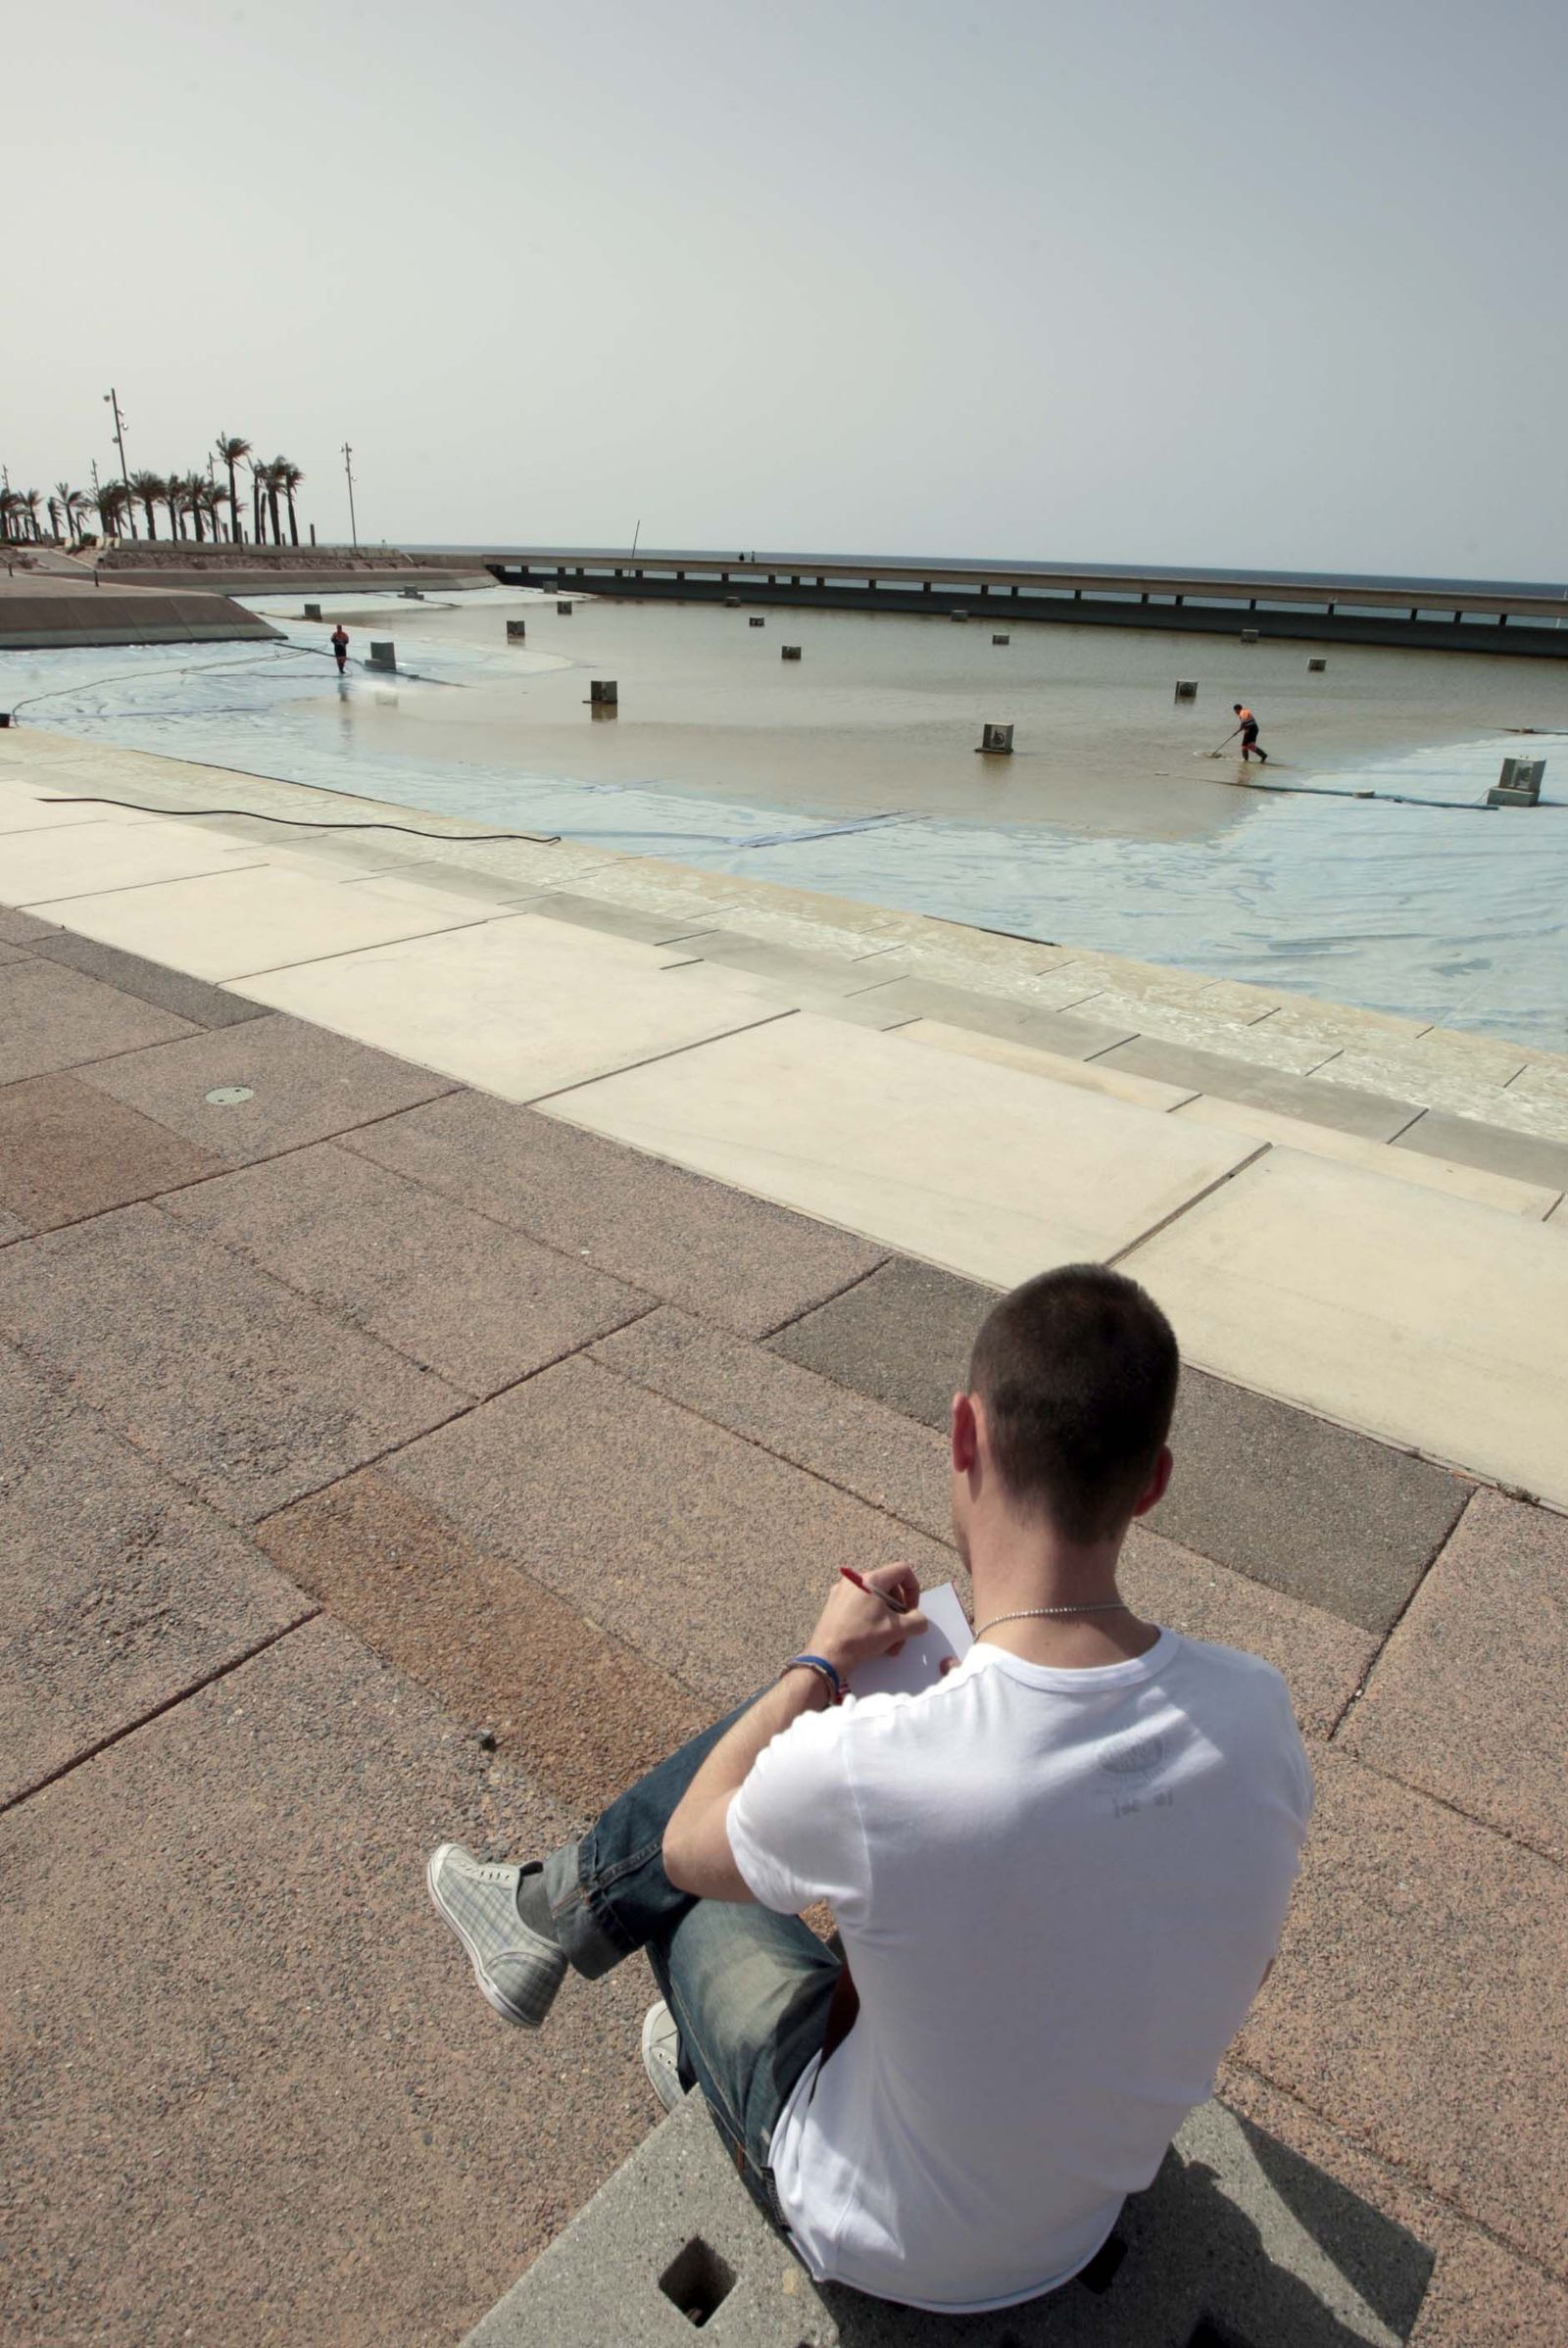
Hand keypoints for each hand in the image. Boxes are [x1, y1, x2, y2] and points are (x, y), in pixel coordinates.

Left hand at [807, 1564, 927, 1677]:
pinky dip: (872, 1618)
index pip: (902, 1570)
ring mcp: (842, 1590)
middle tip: (901, 1630)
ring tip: (889, 1642)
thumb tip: (920, 1620)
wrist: (827, 1655)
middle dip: (900, 1610)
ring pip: (875, 1598)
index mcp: (871, 1579)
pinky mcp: (835, 1603)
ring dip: (887, 1619)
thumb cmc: (861, 1638)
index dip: (913, 1590)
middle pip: (889, 1586)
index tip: (911, 1610)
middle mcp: (855, 1579)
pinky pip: (861, 1604)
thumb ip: (917, 1621)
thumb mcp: (896, 1630)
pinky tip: (873, 1639)